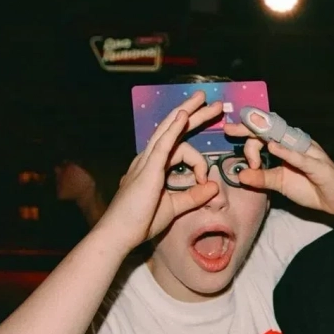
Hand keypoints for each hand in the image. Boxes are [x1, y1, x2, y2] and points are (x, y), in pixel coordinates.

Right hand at [95, 91, 221, 250]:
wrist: (120, 234)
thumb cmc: (141, 222)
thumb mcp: (174, 207)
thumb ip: (193, 196)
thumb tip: (214, 187)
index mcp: (153, 166)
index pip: (180, 148)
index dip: (199, 161)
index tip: (206, 179)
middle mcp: (148, 159)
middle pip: (173, 129)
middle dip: (193, 114)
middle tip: (210, 100)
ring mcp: (146, 162)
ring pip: (169, 130)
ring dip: (187, 113)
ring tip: (203, 99)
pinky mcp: (148, 169)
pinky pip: (163, 144)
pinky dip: (174, 129)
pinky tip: (184, 116)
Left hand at [224, 117, 333, 214]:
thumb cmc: (310, 186)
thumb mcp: (280, 183)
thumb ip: (261, 178)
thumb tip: (239, 175)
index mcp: (286, 146)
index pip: (263, 134)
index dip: (246, 130)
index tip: (228, 131)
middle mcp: (296, 144)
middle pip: (271, 130)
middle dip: (249, 127)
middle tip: (230, 129)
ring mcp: (308, 152)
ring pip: (284, 140)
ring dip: (265, 134)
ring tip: (248, 129)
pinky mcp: (317, 165)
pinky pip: (300, 157)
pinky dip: (286, 152)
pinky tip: (273, 147)